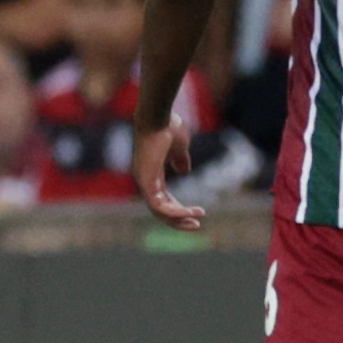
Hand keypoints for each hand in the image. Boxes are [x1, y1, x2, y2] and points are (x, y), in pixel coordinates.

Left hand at [133, 117, 204, 231]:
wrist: (158, 116)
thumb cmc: (167, 127)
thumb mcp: (179, 148)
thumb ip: (180, 160)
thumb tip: (183, 171)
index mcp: (152, 175)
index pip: (163, 200)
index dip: (179, 209)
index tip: (198, 212)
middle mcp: (145, 181)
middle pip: (160, 210)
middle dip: (178, 220)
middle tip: (197, 225)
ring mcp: (144, 182)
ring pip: (159, 211)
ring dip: (180, 218)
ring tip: (198, 219)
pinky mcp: (146, 181)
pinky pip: (159, 205)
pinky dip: (176, 211)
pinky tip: (192, 212)